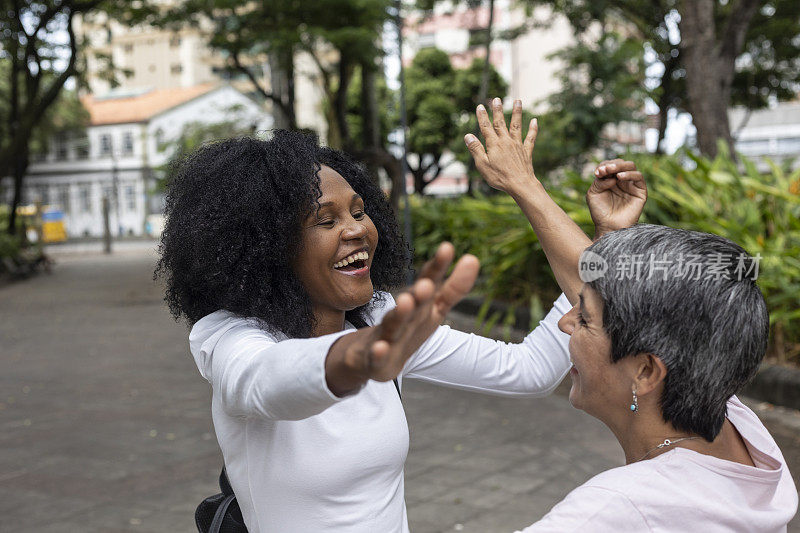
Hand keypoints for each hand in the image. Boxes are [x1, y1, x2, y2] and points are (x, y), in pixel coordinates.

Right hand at [326, 242, 478, 394]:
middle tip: (427, 284)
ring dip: (399, 314)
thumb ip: (453, 288)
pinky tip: (381, 348)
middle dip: (419, 294)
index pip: (429, 281)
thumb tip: (473, 258)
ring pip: (393, 325)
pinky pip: (377, 356)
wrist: (366, 356)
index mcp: (418, 303)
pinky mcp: (375, 359)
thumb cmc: (407, 327)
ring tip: (406, 302)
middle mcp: (402, 315)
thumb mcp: (433, 309)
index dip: (438, 267)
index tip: (447, 248)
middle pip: (412, 304)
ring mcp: (385, 336)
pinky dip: (378, 352)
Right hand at [464, 98, 539, 195]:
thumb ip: (476, 149)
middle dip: (498, 110)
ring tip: (518, 101)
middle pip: (501, 123)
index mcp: (494, 144)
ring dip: (517, 113)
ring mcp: (518, 145)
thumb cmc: (500, 177)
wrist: (521, 185)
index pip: (486, 127)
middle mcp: (506, 141)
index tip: (480, 106)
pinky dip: (533, 129)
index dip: (482, 116)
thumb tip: (468, 136)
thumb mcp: (483, 165)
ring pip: (517, 126)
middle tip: (497, 99)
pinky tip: (535, 121)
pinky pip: (530, 138)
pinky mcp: (526, 152)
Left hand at [587, 159, 646, 238]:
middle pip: (621, 163)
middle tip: (604, 169)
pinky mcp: (640, 191)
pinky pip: (639, 177)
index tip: (597, 172)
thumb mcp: (593, 193)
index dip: (603, 165)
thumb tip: (611, 176)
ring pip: (631, 167)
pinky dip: (629, 174)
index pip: (609, 165)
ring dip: (620, 166)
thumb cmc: (600, 212)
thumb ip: (599, 181)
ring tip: (610, 170)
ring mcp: (631, 185)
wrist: (608, 226)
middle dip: (612, 164)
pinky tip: (619, 177)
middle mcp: (622, 180)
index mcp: (610, 179)